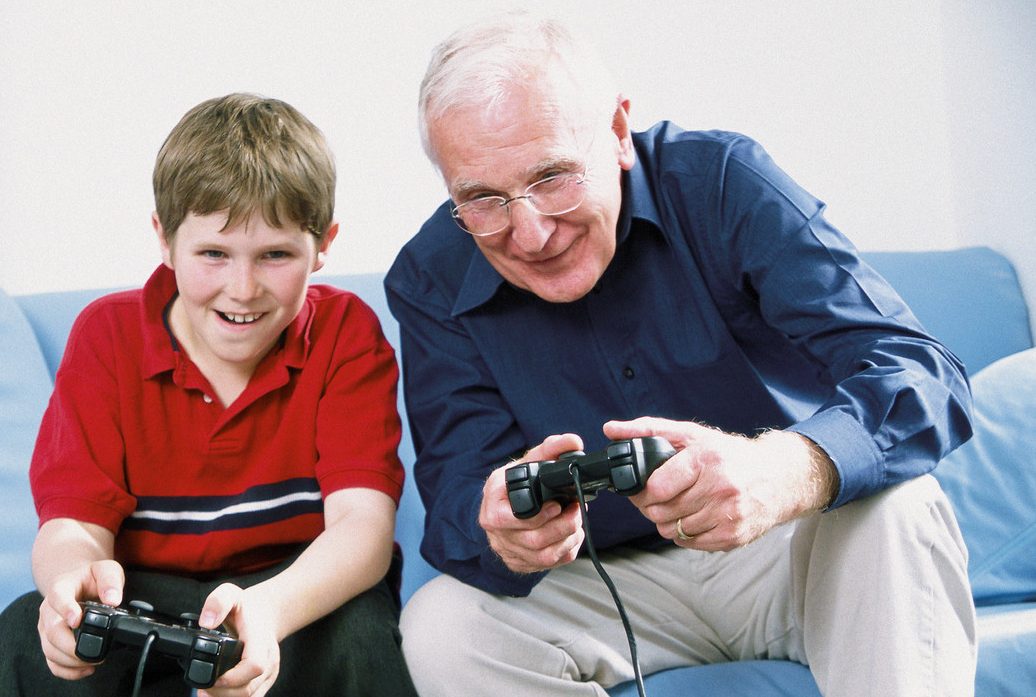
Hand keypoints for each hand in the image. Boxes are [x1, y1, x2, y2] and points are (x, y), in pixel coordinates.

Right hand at [37, 559, 124, 680]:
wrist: (78, 582)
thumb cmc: (92, 577)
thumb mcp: (106, 569)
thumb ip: (110, 581)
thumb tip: (113, 600)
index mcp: (60, 588)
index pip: (58, 598)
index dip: (66, 610)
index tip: (77, 621)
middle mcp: (49, 609)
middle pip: (52, 631)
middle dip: (71, 645)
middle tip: (94, 652)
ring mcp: (46, 627)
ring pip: (49, 649)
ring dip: (70, 660)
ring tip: (93, 661)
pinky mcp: (49, 642)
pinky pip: (51, 661)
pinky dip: (66, 669)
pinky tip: (84, 669)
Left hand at [197, 584, 278, 696]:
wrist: (265, 613)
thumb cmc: (246, 607)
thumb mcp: (229, 593)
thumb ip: (217, 602)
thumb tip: (206, 622)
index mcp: (260, 639)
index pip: (254, 665)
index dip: (232, 677)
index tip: (213, 678)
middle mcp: (269, 658)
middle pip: (247, 688)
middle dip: (221, 693)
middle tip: (200, 688)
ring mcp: (268, 672)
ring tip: (205, 692)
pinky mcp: (264, 681)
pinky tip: (218, 694)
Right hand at [479, 433, 586, 573]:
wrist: (503, 504)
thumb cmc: (515, 483)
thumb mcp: (528, 461)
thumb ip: (551, 449)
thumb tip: (573, 442)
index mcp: (493, 501)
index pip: (510, 518)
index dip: (540, 516)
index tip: (558, 505)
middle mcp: (495, 529)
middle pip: (532, 540)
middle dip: (562, 527)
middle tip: (576, 512)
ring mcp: (506, 548)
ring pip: (542, 556)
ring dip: (567, 540)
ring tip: (576, 524)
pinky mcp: (518, 562)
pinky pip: (546, 565)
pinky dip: (565, 552)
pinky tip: (570, 537)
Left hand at [607, 417, 836, 550]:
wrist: (780, 477)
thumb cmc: (731, 455)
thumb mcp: (691, 434)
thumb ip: (648, 430)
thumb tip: (611, 429)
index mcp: (707, 459)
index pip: (657, 487)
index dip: (644, 490)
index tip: (646, 486)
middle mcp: (720, 488)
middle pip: (661, 511)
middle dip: (653, 505)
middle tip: (661, 496)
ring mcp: (728, 515)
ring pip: (672, 530)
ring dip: (668, 520)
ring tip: (680, 504)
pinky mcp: (733, 536)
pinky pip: (689, 543)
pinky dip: (685, 533)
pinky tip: (695, 516)